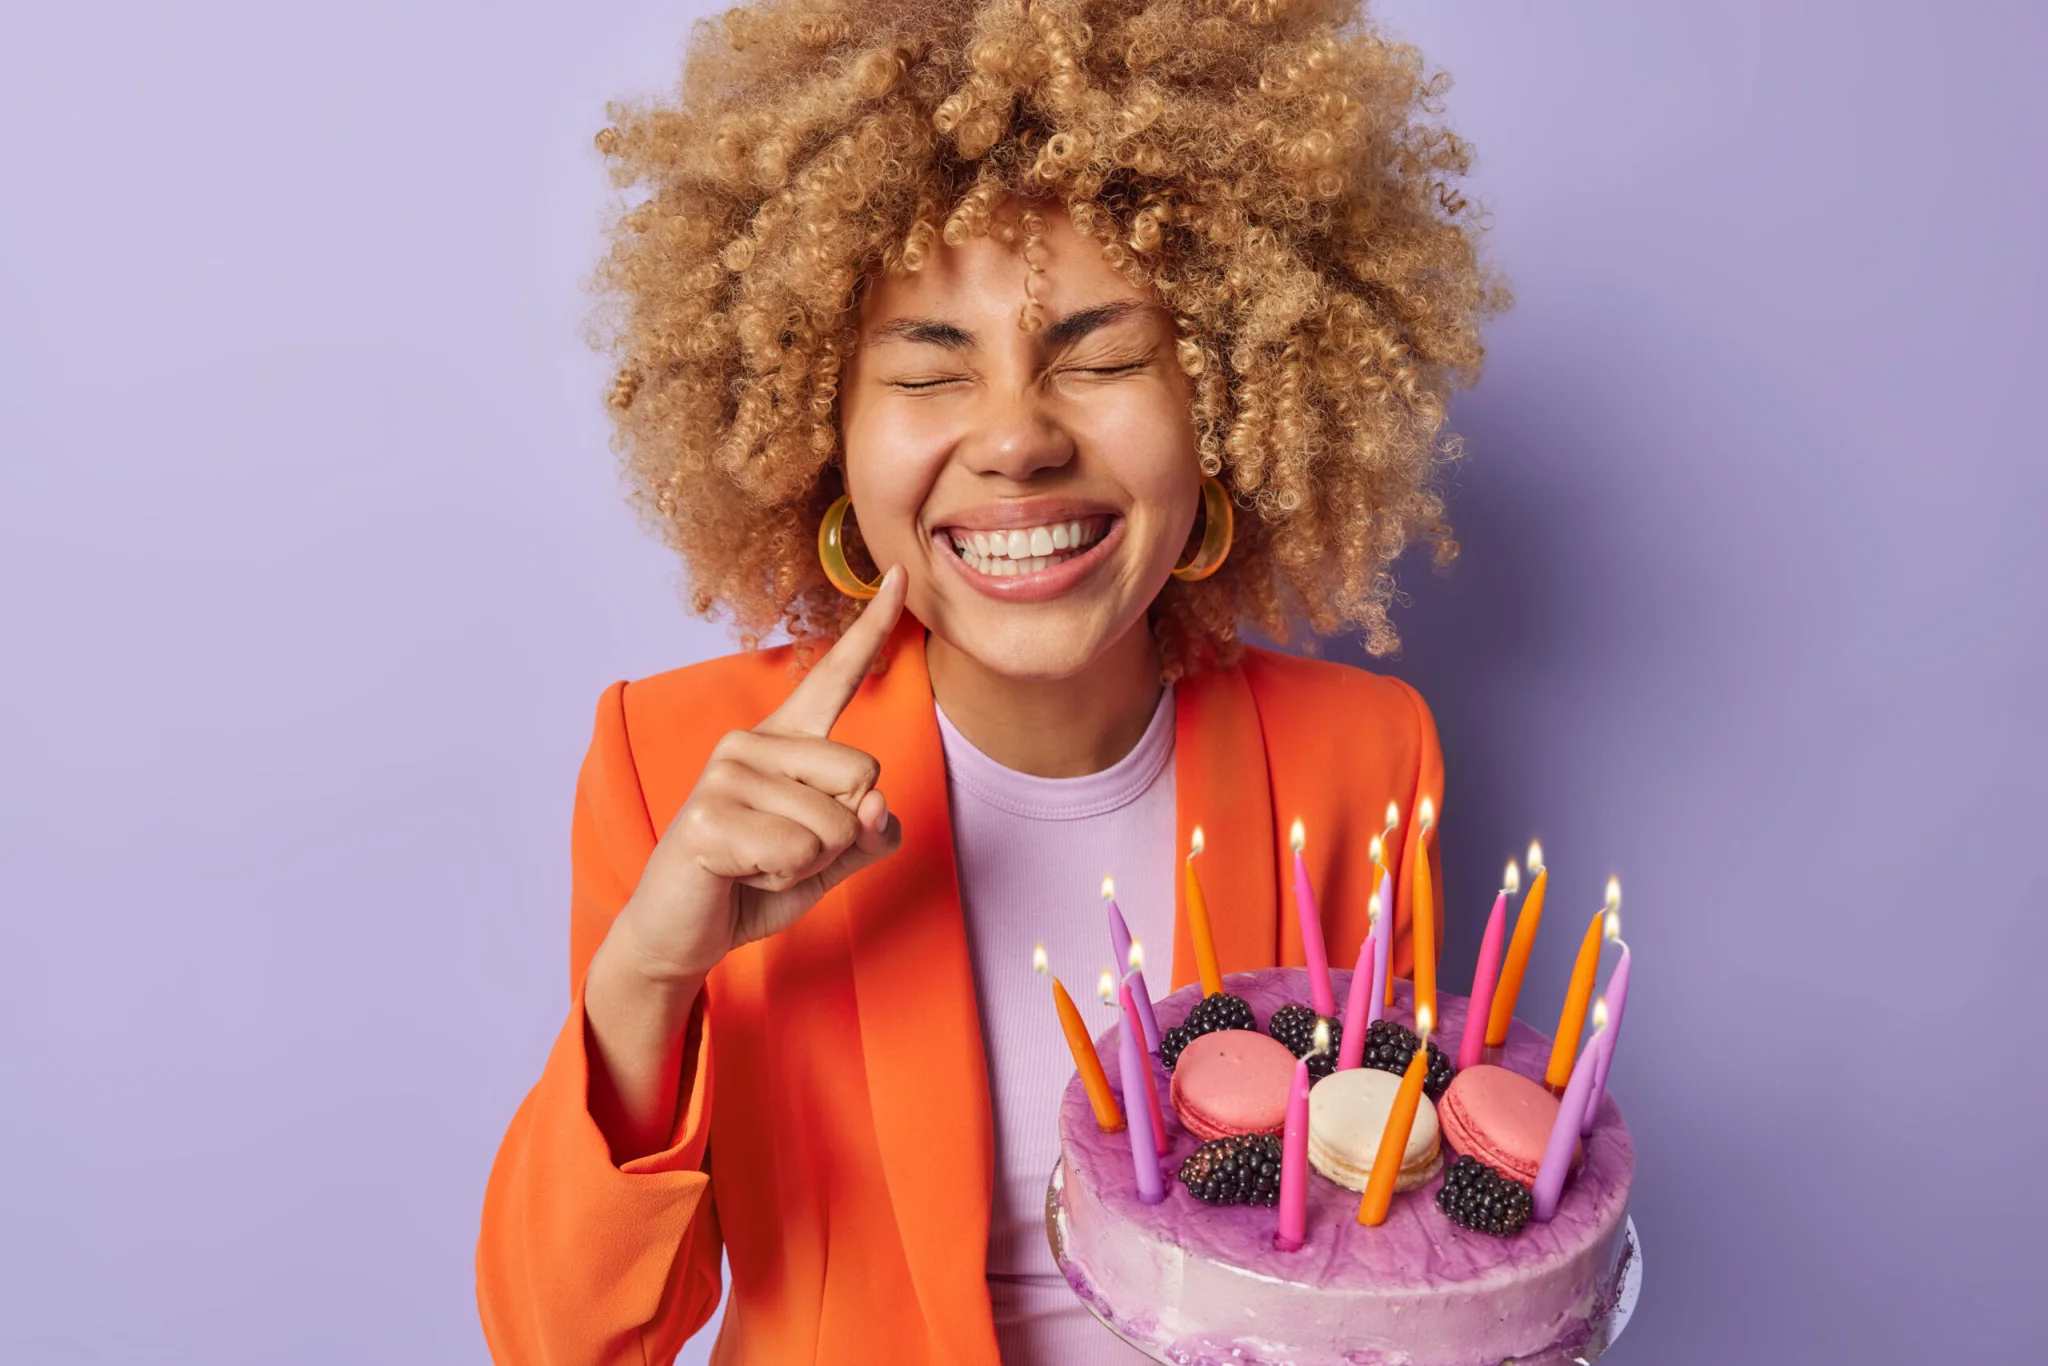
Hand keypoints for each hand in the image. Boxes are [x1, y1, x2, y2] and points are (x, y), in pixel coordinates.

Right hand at [607, 566, 908, 987]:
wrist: (684, 931)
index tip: (898, 578)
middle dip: (843, 834)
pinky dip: (784, 877)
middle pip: (865, 774)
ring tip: (759, 862)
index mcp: (785, 741)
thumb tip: (876, 806)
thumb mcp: (832, 858)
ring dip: (810, 863)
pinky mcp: (708, 815)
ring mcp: (725, 773)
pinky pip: (800, 851)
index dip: (872, 630)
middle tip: (784, 848)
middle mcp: (751, 741)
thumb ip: (868, 831)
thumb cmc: (756, 881)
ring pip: (836, 824)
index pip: (834, 677)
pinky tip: (743, 874)